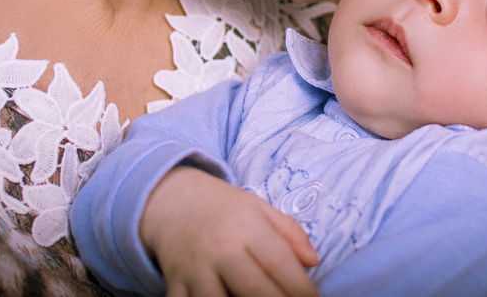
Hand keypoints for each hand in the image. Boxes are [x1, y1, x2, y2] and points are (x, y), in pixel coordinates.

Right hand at [141, 166, 320, 296]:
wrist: (173, 199)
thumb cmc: (224, 208)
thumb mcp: (259, 208)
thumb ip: (289, 232)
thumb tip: (313, 261)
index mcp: (247, 226)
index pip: (279, 261)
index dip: (300, 287)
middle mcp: (221, 248)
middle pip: (254, 287)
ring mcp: (195, 268)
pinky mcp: (175, 283)